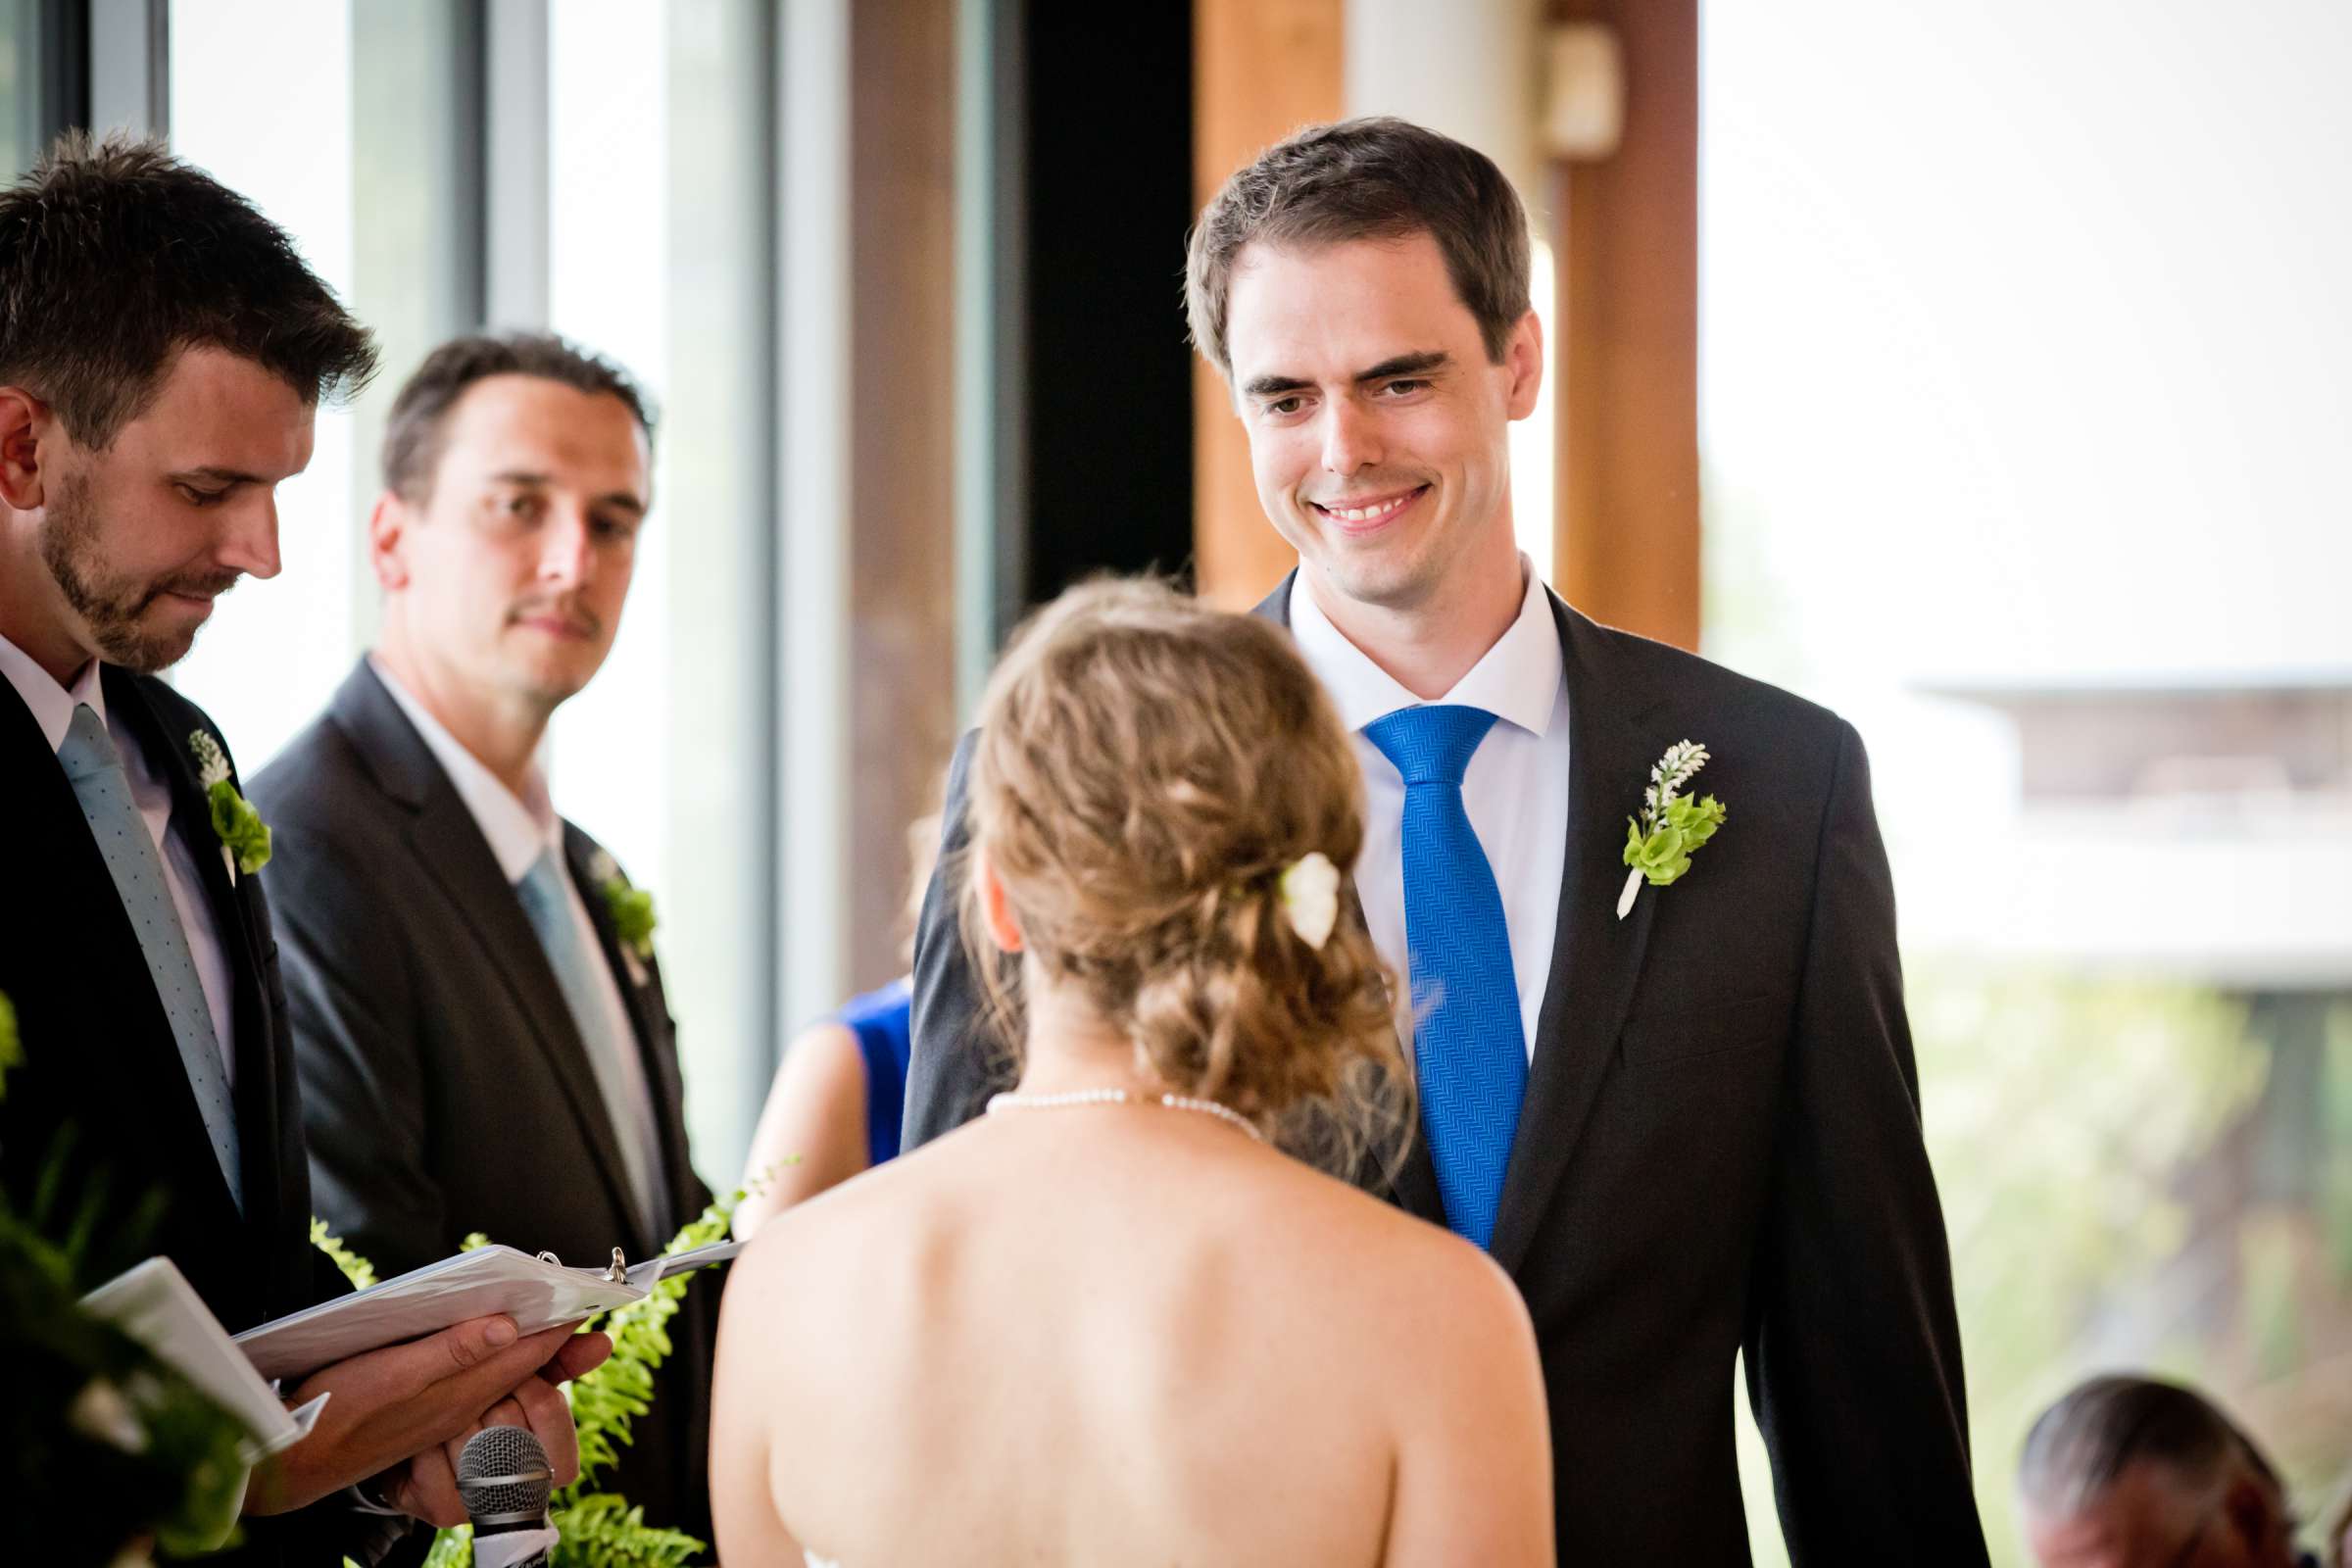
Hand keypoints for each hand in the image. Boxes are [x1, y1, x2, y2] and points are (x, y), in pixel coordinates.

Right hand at [243, 1315, 610, 1517]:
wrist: (297, 1455)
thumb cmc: (337, 1412)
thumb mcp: (393, 1372)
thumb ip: (451, 1350)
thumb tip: (509, 1327)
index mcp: (462, 1390)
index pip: (530, 1353)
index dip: (562, 1325)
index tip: (590, 1297)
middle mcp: (464, 1403)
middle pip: (527, 1368)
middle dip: (555, 1340)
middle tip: (581, 1305)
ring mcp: (449, 1411)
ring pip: (506, 1378)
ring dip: (531, 1353)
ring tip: (554, 1323)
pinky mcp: (431, 1414)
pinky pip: (479, 1389)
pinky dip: (496, 1364)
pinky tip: (499, 1345)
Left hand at [378, 1332, 610, 1527]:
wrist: (426, 1440)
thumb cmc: (486, 1408)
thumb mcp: (526, 1383)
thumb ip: (561, 1362)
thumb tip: (603, 1341)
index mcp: (556, 1459)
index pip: (550, 1408)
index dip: (528, 1387)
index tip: (517, 1380)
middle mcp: (526, 1489)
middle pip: (507, 1423)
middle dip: (488, 1401)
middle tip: (480, 1401)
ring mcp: (487, 1504)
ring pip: (470, 1445)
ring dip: (454, 1423)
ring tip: (451, 1422)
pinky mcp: (445, 1512)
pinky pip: (434, 1467)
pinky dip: (427, 1447)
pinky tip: (429, 1444)